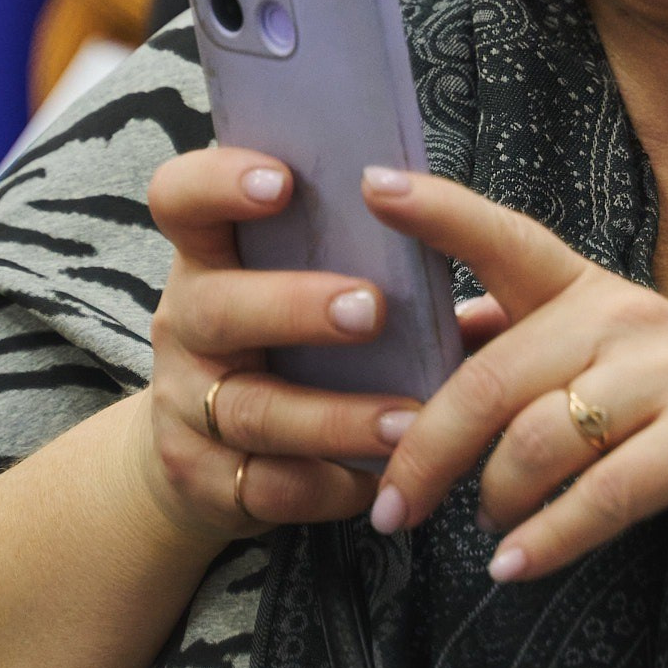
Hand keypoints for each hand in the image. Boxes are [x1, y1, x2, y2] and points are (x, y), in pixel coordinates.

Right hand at [144, 144, 502, 542]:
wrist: (201, 452)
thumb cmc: (282, 344)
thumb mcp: (303, 288)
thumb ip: (373, 262)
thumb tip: (486, 270)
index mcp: (210, 258)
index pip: (181, 200)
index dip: (218, 183)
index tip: (282, 182)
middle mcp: (185, 323)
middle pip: (217, 307)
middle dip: (294, 306)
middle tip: (372, 308)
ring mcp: (186, 404)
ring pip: (252, 409)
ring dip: (334, 416)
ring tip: (409, 419)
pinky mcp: (203, 477)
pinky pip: (266, 486)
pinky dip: (328, 485)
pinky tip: (380, 479)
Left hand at [360, 168, 667, 585]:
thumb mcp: (616, 362)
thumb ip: (535, 343)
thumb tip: (446, 326)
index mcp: (594, 292)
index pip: (507, 238)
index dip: (440, 210)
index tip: (372, 184)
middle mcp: (628, 316)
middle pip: (494, 377)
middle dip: (426, 450)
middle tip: (388, 510)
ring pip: (540, 437)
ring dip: (494, 499)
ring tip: (486, 532)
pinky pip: (604, 492)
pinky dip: (549, 538)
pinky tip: (515, 568)